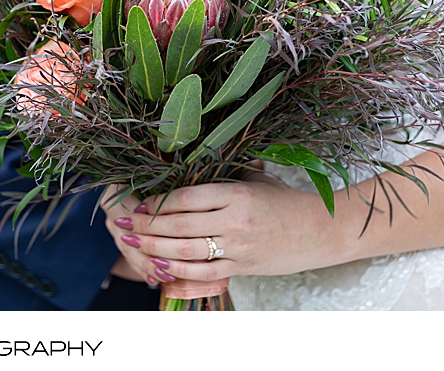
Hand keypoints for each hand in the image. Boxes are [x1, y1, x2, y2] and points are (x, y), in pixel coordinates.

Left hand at [110, 174, 337, 283]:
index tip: (138, 202)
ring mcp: (239, 248)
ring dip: (154, 250)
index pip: (186, 198)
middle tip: (123, 224)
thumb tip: (180, 168)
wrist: (320, 231)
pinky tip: (160, 269)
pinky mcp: (242, 268)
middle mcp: (236, 221)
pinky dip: (178, 273)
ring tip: (133, 245)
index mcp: (237, 194)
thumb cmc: (284, 201)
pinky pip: (203, 274)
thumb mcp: (254, 180)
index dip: (157, 202)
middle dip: (146, 226)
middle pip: (179, 226)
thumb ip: (220, 177)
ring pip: (186, 253)